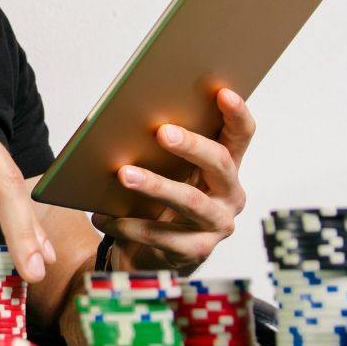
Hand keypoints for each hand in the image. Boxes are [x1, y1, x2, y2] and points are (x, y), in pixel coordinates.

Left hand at [91, 88, 254, 276]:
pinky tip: (105, 216)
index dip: (237, 114)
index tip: (223, 92)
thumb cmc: (157, 200)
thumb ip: (164, 148)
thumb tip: (133, 115)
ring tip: (124, 174)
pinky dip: (130, 225)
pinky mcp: (196, 252)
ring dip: (156, 185)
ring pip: (191, 201)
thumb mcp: (165, 170)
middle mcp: (230, 195)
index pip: (241, 135)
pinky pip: (162, 236)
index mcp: (225, 167)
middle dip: (192, 146)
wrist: (148, 253)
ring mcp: (216, 225)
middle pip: (220, 164)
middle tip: (162, 132)